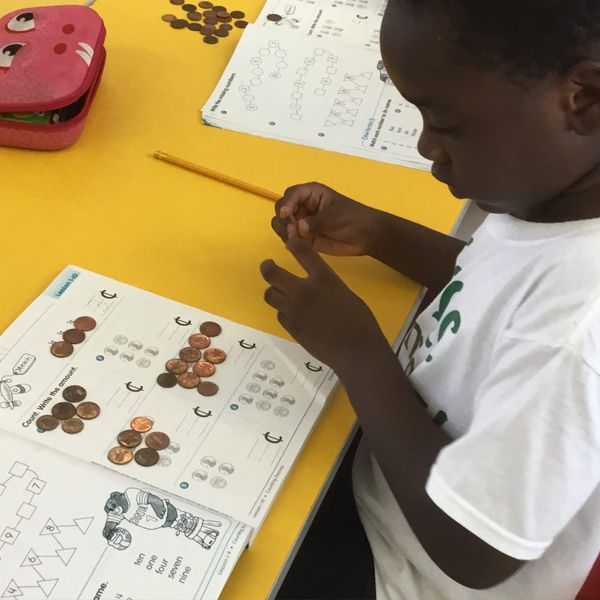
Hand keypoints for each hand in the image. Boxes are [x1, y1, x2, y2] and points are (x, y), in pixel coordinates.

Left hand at [260, 239, 386, 371]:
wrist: (355, 351)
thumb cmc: (360, 322)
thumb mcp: (345, 294)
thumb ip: (327, 286)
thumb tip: (316, 285)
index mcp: (324, 278)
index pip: (302, 251)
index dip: (293, 244)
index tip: (290, 243)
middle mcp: (304, 290)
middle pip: (271, 273)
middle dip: (267, 267)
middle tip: (268, 266)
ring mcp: (294, 310)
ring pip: (270, 295)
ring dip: (274, 292)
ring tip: (279, 293)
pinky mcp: (291, 327)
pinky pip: (280, 314)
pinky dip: (284, 312)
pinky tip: (294, 316)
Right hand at [272, 182, 381, 256]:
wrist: (366, 236)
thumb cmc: (353, 219)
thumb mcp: (336, 217)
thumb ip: (316, 222)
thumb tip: (299, 227)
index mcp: (311, 193)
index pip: (291, 194)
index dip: (286, 203)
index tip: (286, 215)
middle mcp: (303, 206)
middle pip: (281, 207)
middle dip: (282, 218)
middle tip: (292, 229)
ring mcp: (302, 221)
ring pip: (281, 223)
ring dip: (283, 230)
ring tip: (295, 238)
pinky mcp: (303, 237)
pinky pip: (289, 238)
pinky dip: (289, 241)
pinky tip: (297, 244)